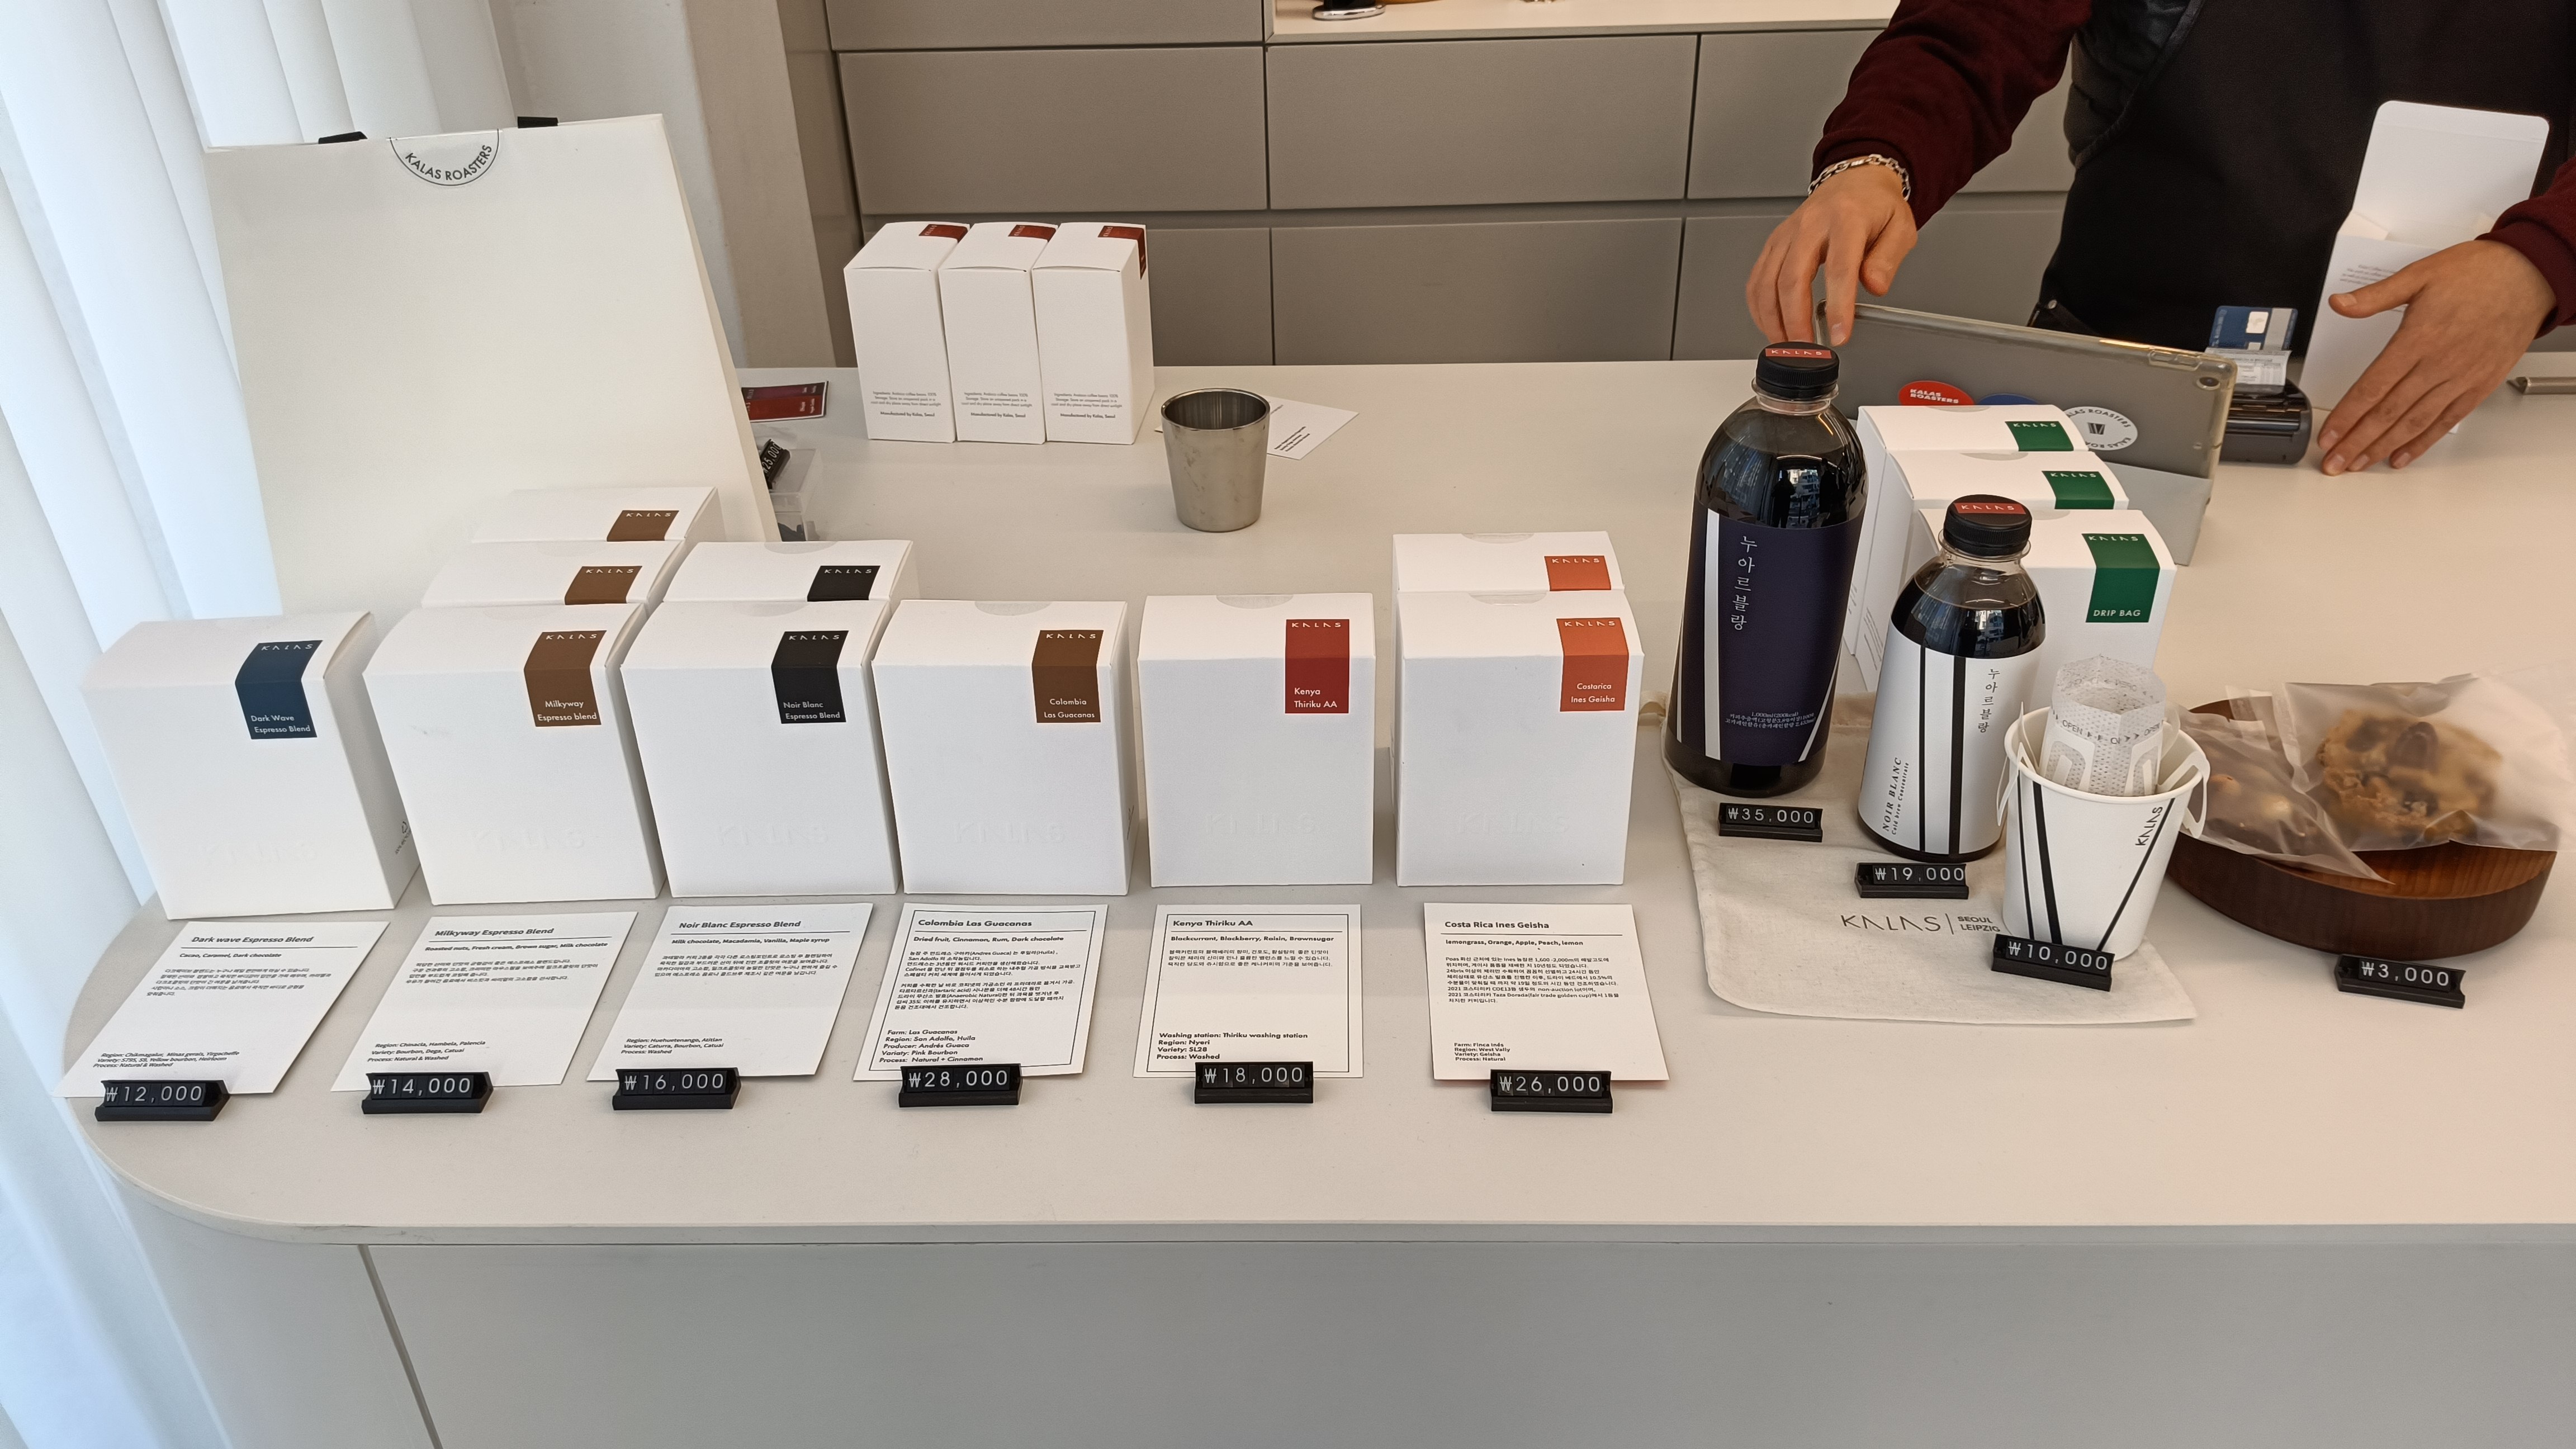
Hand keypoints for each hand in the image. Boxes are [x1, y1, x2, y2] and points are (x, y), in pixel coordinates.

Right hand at [1746, 163, 1917, 346]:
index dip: (1837, 307)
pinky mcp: (1773, 244)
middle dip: (1796, 321)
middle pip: (1792, 279)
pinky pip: (1757, 280)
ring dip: (1773, 320)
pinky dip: (1759, 309)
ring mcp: (1787, 234)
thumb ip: (1888, 259)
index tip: (1838, 335)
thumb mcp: (1900, 228)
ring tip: (1788, 345)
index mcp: (1846, 219)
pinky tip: (1771, 325)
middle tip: (1807, 349)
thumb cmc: (1876, 207)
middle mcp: (1811, 225)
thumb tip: (1875, 286)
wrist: (1855, 181)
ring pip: (1767, 283)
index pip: (1839, 269)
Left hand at [2316, 240, 2555, 473]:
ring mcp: (2461, 378)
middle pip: (2390, 412)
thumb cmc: (2478, 273)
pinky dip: (2423, 442)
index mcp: (2419, 338)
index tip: (2328, 436)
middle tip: (2335, 463)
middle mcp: (2439, 364)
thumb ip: (2376, 296)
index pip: (2373, 387)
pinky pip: (2447, 420)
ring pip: (2415, 422)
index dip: (2347, 415)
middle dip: (2358, 441)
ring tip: (2360, 464)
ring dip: (2384, 447)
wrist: (2529, 275)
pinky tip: (2402, 456)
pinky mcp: (2480, 385)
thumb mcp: (2420, 274)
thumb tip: (2340, 303)